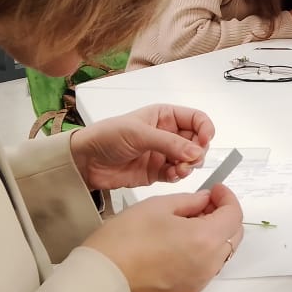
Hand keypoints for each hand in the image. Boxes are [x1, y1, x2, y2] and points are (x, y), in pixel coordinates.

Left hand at [69, 104, 214, 190]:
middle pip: (197, 141)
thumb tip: (195, 151)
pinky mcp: (158, 172)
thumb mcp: (139, 134)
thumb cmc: (106, 137)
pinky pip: (177, 174)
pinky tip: (172, 175)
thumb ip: (169, 143)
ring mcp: (163, 153)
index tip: (206, 140)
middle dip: (198, 151)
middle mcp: (167, 134)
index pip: (196, 118)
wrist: (85, 162)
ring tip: (179, 169)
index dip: (205, 128)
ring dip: (189, 165)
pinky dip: (179, 176)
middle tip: (191, 159)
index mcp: (164, 116)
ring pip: (190, 159)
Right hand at [83, 185, 243, 291]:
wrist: (101, 278)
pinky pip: (207, 267)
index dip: (227, 197)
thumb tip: (204, 200)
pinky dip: (204, 251)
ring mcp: (198, 281)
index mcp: (204, 239)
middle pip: (233, 235)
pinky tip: (184, 239)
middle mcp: (208, 264)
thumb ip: (190, 201)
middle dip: (224, 215)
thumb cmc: (123, 242)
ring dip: (216, 234)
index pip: (233, 215)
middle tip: (205, 202)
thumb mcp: (158, 206)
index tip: (216, 190)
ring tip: (192, 220)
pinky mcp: (186, 291)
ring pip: (222, 253)